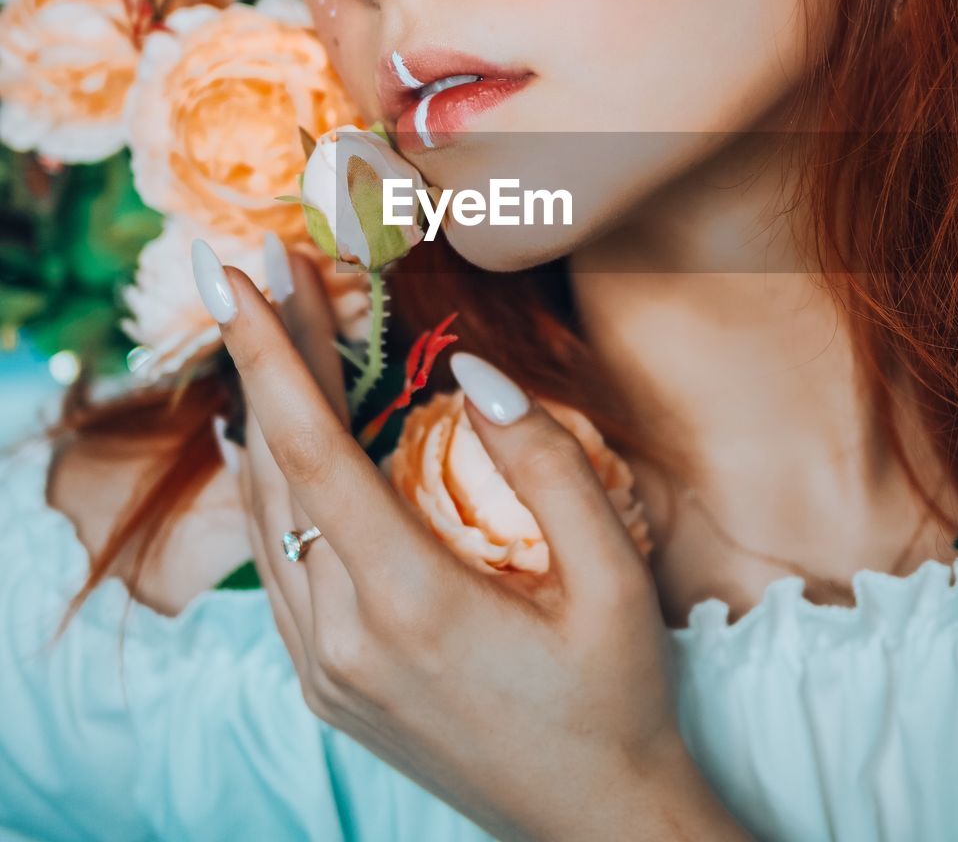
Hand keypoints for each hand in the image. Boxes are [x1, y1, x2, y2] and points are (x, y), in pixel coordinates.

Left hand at [193, 239, 726, 841]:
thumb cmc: (616, 697)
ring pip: (264, 516)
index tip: (238, 275)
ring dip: (266, 417)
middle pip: (280, 468)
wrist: (594, 827)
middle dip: (267, 359)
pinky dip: (271, 483)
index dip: (269, 351)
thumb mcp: (612, 575)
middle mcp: (341, 639)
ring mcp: (322, 670)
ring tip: (280, 333)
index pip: (312, 449)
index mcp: (409, 605)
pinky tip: (277, 438)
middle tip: (268, 273)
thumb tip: (472, 370)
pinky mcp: (324, 684)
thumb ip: (545, 462)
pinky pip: (276, 561)